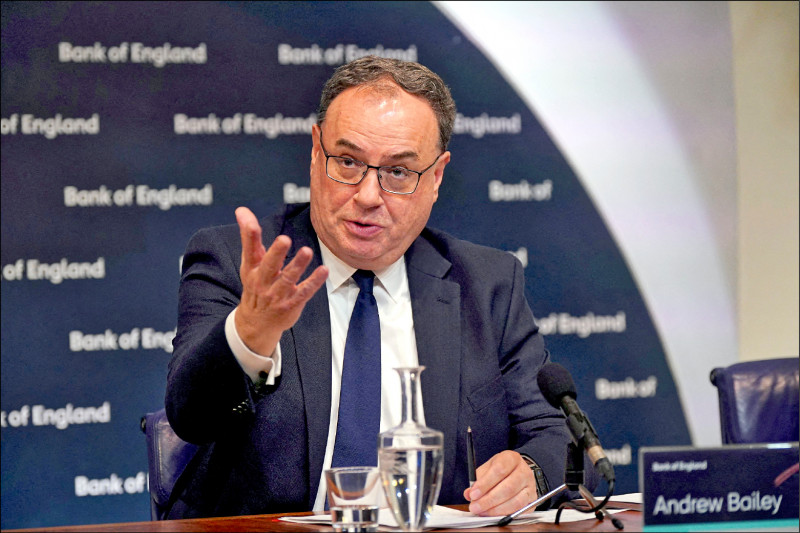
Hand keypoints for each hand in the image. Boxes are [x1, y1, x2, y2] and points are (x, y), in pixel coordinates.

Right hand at [234, 206, 327, 354]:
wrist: (256, 323)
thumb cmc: (256, 284)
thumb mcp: (250, 262)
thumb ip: (250, 236)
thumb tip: (242, 210)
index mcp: (252, 269)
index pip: (250, 251)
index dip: (249, 236)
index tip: (249, 222)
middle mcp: (263, 281)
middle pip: (269, 266)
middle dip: (276, 253)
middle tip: (284, 239)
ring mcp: (278, 294)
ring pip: (288, 279)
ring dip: (298, 265)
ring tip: (307, 251)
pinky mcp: (292, 303)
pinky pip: (304, 292)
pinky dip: (314, 282)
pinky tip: (324, 270)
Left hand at [463, 450, 537, 516]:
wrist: (518, 472)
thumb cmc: (501, 470)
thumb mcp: (487, 469)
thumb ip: (477, 481)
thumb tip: (468, 494)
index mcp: (512, 458)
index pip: (499, 470)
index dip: (485, 483)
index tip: (473, 494)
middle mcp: (524, 471)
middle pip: (508, 488)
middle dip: (489, 500)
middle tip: (475, 507)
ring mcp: (531, 486)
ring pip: (515, 501)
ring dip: (496, 509)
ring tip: (482, 512)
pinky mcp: (532, 500)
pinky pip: (520, 510)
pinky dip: (505, 514)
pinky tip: (494, 514)